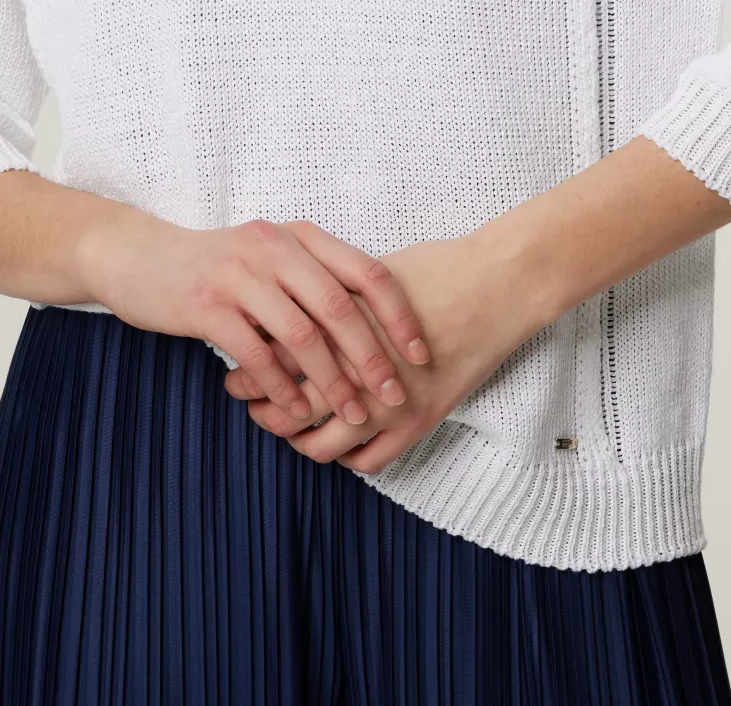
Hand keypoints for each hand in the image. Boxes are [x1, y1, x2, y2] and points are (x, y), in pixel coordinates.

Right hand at [78, 210, 431, 429]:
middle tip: (395, 396)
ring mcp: (240, 274)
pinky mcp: (207, 304)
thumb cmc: (216, 266)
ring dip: (333, 382)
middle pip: (340, 306)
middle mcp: (275, 247)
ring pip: (302, 335)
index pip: (366, 272)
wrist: (139, 257)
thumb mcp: (269, 259)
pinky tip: (296, 412)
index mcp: (298, 236)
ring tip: (352, 416)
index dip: (399, 315)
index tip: (420, 355)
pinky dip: (282, 387)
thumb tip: (372, 330)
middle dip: (373, 357)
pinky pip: (257, 354)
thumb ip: (313, 282)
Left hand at [222, 230, 533, 472]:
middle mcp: (361, 372)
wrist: (496, 286)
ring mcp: (391, 404)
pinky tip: (334, 442)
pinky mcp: (420, 421)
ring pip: (326, 444)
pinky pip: (370, 461)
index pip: (279, 360)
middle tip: (244, 400)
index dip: (250, 366)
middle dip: (261, 406)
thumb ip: (326, 295)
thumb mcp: (368, 274)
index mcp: (343, 330)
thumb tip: (284, 303)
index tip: (233, 365)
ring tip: (285, 427)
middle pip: (294, 405)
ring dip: (298, 440)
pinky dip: (345, 458)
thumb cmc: (435, 269)